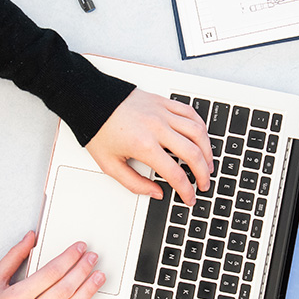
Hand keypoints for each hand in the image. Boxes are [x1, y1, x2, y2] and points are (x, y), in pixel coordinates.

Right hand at [0, 231, 103, 298]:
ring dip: (87, 293)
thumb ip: (13, 257)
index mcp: (14, 298)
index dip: (69, 258)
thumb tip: (30, 238)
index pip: (50, 272)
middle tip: (93, 258)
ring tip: (98, 278)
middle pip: (63, 289)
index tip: (79, 248)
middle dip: (82, 271)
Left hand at [85, 89, 214, 205]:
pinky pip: (190, 112)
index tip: (189, 197)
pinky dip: (201, 126)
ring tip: (208, 163)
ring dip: (207, 150)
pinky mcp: (163, 102)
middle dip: (203, 173)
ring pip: (197, 132)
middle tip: (204, 184)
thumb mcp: (110, 165)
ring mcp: (162, 113)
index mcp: (144, 146)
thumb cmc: (98, 130)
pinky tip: (201, 137)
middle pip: (193, 153)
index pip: (175, 174)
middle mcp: (157, 128)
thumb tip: (155, 193)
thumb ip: (134, 183)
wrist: (89, 100)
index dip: (186, 190)